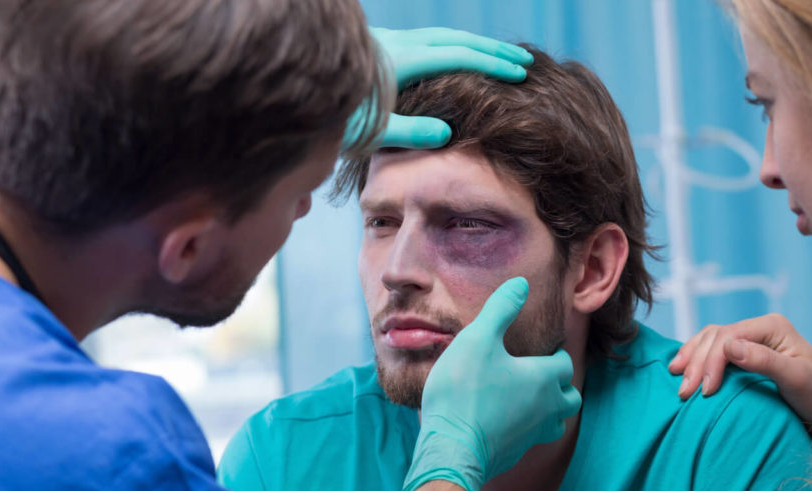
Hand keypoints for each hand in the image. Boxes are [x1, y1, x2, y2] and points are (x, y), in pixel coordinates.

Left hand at [345, 27, 532, 149]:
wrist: (289, 84)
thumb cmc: (329, 116)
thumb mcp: (369, 132)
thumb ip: (408, 131)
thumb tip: (446, 132)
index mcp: (402, 61)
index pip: (458, 56)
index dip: (491, 64)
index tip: (519, 73)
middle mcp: (398, 44)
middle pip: (455, 40)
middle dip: (491, 50)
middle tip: (522, 61)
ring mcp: (388, 42)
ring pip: (440, 36)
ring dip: (472, 45)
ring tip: (496, 58)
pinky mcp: (379, 46)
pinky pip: (426, 40)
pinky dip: (450, 47)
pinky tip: (453, 59)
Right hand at [400, 278, 581, 490]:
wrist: (451, 447)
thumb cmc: (464, 390)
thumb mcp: (478, 338)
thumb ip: (501, 309)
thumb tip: (521, 283)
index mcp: (544, 378)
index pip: (565, 363)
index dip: (556, 353)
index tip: (543, 348)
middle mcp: (547, 408)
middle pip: (571, 396)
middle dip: (561, 383)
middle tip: (541, 372)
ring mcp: (533, 434)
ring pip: (557, 421)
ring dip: (551, 408)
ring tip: (531, 397)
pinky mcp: (516, 452)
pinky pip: (534, 438)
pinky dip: (529, 427)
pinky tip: (507, 419)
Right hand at [668, 313, 811, 430]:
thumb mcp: (796, 378)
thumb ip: (764, 361)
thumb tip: (729, 347)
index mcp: (771, 326)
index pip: (728, 336)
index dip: (711, 361)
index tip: (704, 391)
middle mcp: (760, 329)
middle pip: (715, 337)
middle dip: (695, 362)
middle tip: (684, 392)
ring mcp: (752, 341)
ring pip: (710, 341)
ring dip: (691, 358)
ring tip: (674, 377)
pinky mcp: (747, 357)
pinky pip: (714, 353)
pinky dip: (697, 361)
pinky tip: (685, 372)